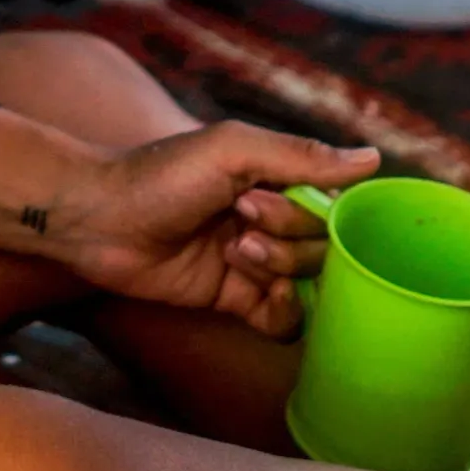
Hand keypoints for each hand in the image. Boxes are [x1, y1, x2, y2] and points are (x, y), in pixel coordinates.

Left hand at [27, 123, 379, 334]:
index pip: (332, 202)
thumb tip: (373, 158)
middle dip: (288, 236)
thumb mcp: (232, 151)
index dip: (313, 209)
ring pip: (304, 279)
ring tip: (235, 252)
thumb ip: (300, 156)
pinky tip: (258, 295)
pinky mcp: (231, 297)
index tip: (267, 199)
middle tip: (240, 221)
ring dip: (278, 268)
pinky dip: (281, 314)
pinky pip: (282, 319)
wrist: (96, 220)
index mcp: (274, 175)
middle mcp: (269, 216)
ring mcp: (252, 259)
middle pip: (321, 243)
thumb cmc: (160, 174)